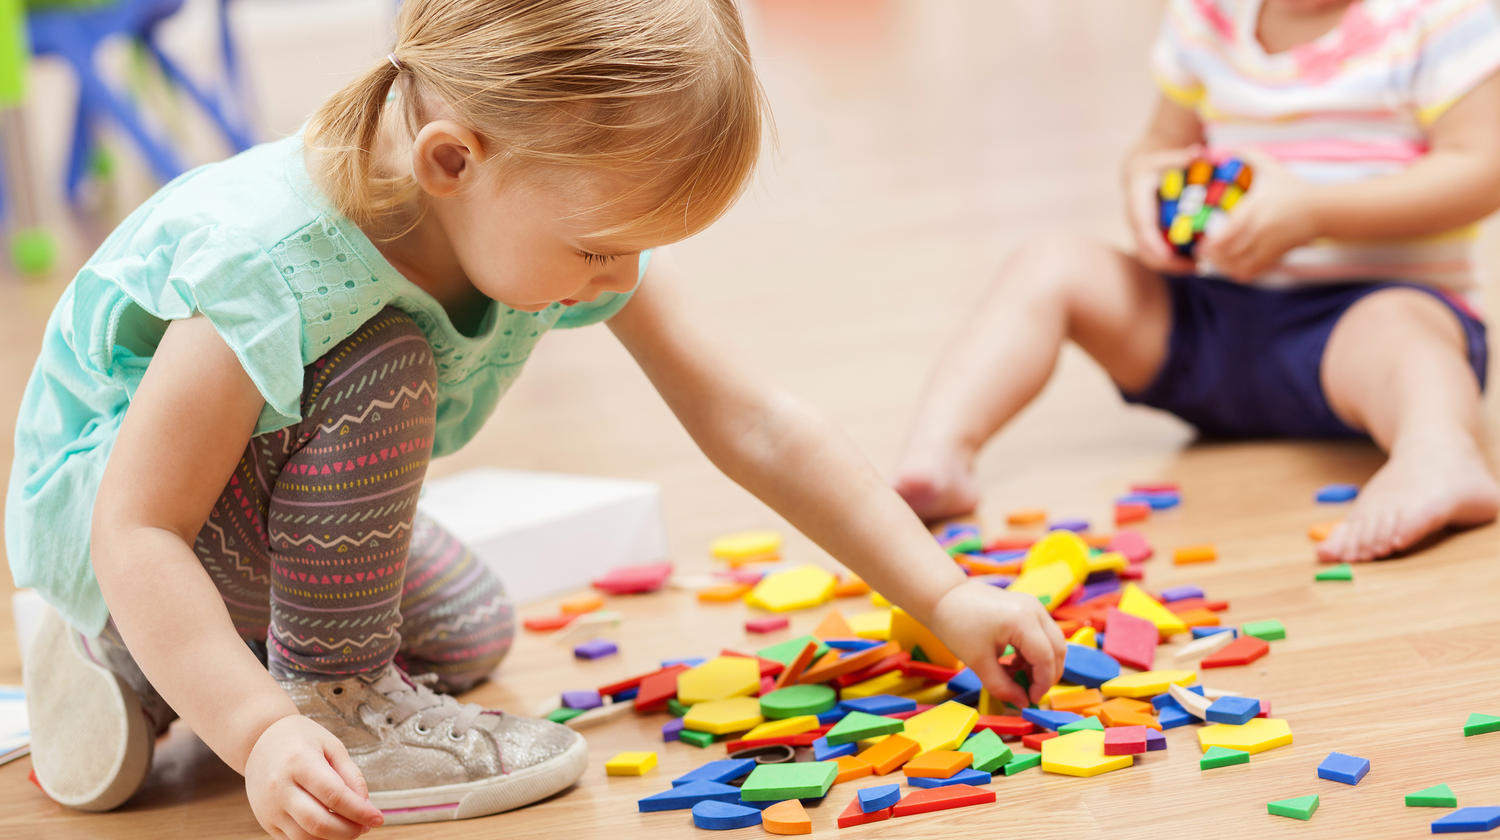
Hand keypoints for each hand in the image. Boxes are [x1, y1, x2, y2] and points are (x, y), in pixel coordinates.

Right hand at [245, 715, 383, 839]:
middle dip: (348, 831)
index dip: (359, 811)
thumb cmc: (300, 740)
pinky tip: (331, 830)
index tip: (377, 818)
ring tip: (350, 828)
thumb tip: (365, 805)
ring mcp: (269, 807)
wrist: (260, 741)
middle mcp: (279, 787)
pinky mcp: (266, 821)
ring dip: (333, 839)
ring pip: (305, 838)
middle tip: (365, 826)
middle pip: (318, 822)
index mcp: (299, 762)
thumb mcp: (331, 746)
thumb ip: (350, 775)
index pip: (334, 796)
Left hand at [926, 580, 1066, 707]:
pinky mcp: (1028, 607)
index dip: (1042, 683)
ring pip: (1053, 641)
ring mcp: (1034, 606)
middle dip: (1048, 675)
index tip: (1029, 700)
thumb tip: (1023, 703)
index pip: (1046, 658)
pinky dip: (1035, 652)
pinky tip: (1014, 663)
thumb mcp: (978, 662)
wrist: (944, 596)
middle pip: (1058, 649)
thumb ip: (1002, 687)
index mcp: (1023, 621)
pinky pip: (1042, 634)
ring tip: (1018, 677)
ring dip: (1042, 664)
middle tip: (1029, 692)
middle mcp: (1035, 610)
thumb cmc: (957, 625)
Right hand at [1124, 145, 1202, 274]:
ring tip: (1197, 267)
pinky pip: (1157, 256)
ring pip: (1150, 256)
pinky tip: (1194, 262)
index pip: (1142, 225)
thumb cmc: (1155, 164)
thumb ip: (1181, 157)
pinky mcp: (1148, 237)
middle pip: (1145, 249)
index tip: (1170, 254)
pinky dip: (1174, 262)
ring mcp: (1140, 231)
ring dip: (1172, 266)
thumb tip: (1198, 152)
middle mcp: (1135, 220)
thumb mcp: (1165, 158)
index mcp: (1136, 201)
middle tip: (1195, 266)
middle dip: (1168, 262)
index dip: (1154, 242)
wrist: (1138, 172)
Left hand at [1198, 150, 1319, 281]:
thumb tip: (1227, 148)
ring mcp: (1269, 245)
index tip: (1200, 241)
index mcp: (1254, 210)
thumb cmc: (1292, 187)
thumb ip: (1249, 155)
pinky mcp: (1277, 256)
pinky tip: (1231, 267)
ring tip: (1214, 262)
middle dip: (1212, 256)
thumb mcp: (1271, 168)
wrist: (1320, 208)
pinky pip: (1254, 272)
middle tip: (1201, 253)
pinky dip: (1239, 273)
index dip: (1209, 243)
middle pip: (1228, 253)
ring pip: (1239, 266)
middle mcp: (1260, 230)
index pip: (1225, 235)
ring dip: (1223, 267)